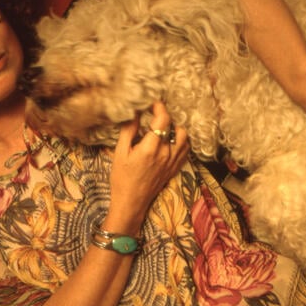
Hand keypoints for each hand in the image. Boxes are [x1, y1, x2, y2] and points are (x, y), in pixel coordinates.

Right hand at [105, 102, 188, 232]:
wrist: (131, 202)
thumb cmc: (122, 178)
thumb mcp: (120, 152)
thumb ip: (129, 130)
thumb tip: (135, 113)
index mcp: (151, 148)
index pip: (163, 119)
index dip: (158, 107)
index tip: (151, 103)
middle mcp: (166, 154)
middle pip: (174, 125)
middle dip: (164, 116)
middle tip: (152, 115)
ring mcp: (173, 161)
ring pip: (183, 136)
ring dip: (174, 128)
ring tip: (162, 127)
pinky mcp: (175, 168)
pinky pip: (185, 149)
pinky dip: (180, 140)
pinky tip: (169, 140)